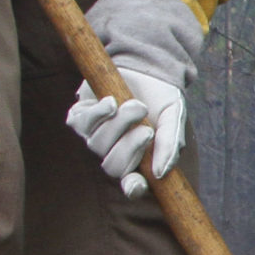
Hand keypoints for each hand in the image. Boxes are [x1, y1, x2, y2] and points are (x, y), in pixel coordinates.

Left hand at [68, 72, 183, 198]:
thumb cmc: (162, 97)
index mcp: (139, 157)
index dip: (132, 188)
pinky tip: (111, 101)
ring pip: (97, 145)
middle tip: (147, 131)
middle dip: (130, 149)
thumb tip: (161, 173)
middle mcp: (114, 151)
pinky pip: (81, 124)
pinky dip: (97, 113)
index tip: (137, 184)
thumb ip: (170, 144)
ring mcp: (95, 135)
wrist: (145, 66)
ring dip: (119, 124)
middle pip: (112, 167)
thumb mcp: (174, 118)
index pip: (132, 184)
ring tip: (136, 105)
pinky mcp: (80, 117)